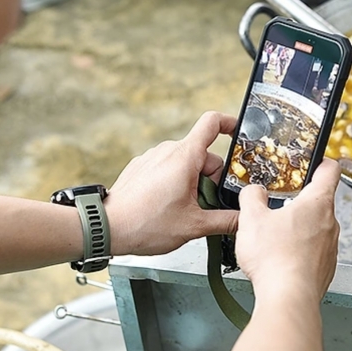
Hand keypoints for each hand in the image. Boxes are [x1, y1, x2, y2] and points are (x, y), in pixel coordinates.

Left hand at [104, 112, 238, 255]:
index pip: (213, 123)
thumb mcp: (194, 225)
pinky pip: (167, 168)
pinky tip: (168, 206)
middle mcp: (168, 150)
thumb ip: (225, 221)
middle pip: (203, 155)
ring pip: (186, 163)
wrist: (107, 227)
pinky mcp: (141, 167)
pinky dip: (175, 183)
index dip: (230, 123)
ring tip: (186, 210)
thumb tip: (244, 220)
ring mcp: (153, 157)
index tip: (240, 132)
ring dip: (194, 182)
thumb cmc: (145, 223)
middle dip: (212, 178)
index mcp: (185, 156)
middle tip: (208, 204)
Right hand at [234, 159, 340, 304]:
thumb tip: (253, 191)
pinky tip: (280, 258)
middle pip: (320, 201)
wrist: (288, 298)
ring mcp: (330, 247)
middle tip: (280, 202)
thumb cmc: (276, 259)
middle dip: (299, 201)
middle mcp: (330, 223)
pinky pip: (314, 251)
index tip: (314, 162)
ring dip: (299, 228)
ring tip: (276, 235)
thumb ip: (251, 197)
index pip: (330, 170)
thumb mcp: (252, 218)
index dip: (321, 162)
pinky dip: (300, 251)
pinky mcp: (325, 268)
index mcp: (317, 203)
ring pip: (317, 228)